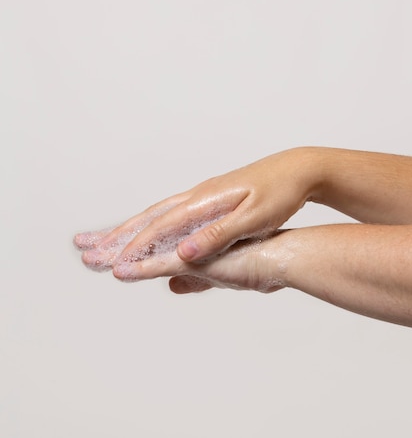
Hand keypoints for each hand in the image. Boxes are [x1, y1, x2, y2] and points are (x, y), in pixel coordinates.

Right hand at [74, 147, 318, 274]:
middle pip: (148, 217)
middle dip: (117, 237)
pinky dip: (150, 227)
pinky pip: (170, 216)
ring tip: (104, 243)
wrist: (298, 170)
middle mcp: (197, 195)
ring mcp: (201, 196)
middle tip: (87, 252)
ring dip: (128, 231)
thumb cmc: (281, 194)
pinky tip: (145, 235)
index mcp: (204, 199)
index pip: (161, 226)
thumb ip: (219, 235)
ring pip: (155, 215)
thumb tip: (184, 253)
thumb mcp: (254, 218)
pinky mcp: (209, 201)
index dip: (136, 248)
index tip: (113, 266)